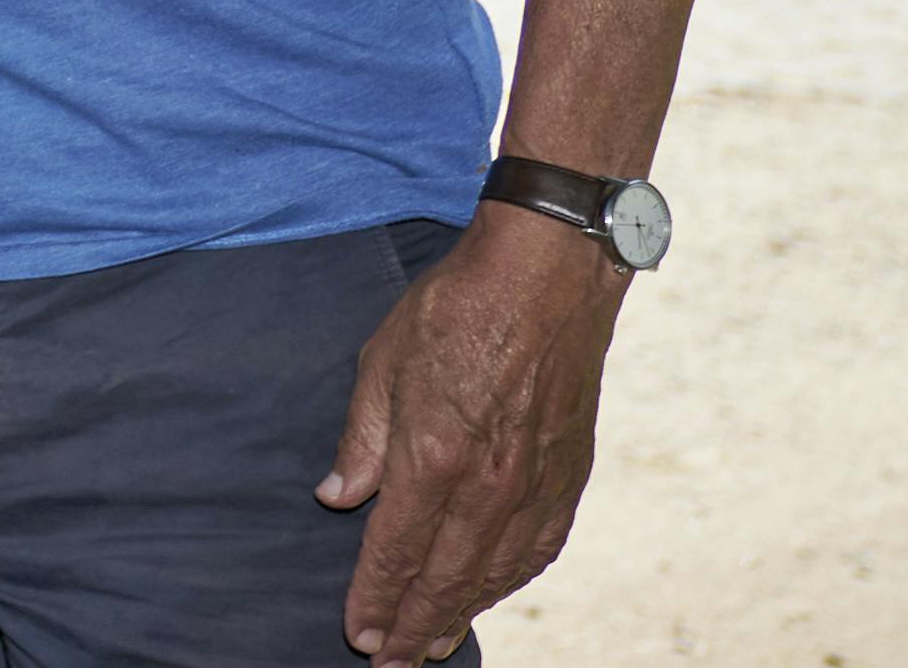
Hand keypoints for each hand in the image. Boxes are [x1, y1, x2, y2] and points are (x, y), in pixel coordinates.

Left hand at [320, 208, 625, 659]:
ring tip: (434, 645)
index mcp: (434, 458)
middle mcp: (489, 485)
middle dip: (414, 627)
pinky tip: (490, 593)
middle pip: (445, 579)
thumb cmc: (453, 310)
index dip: (375, 600)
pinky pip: (537, 548)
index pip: (395, 552)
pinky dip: (509, 581)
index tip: (358, 635)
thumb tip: (338, 499)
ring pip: (495, 574)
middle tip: (390, 663)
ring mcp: (535, 485)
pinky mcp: (569, 477)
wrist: (546, 278)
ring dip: (461, 614)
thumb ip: (362, 442)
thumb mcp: (380, 363)